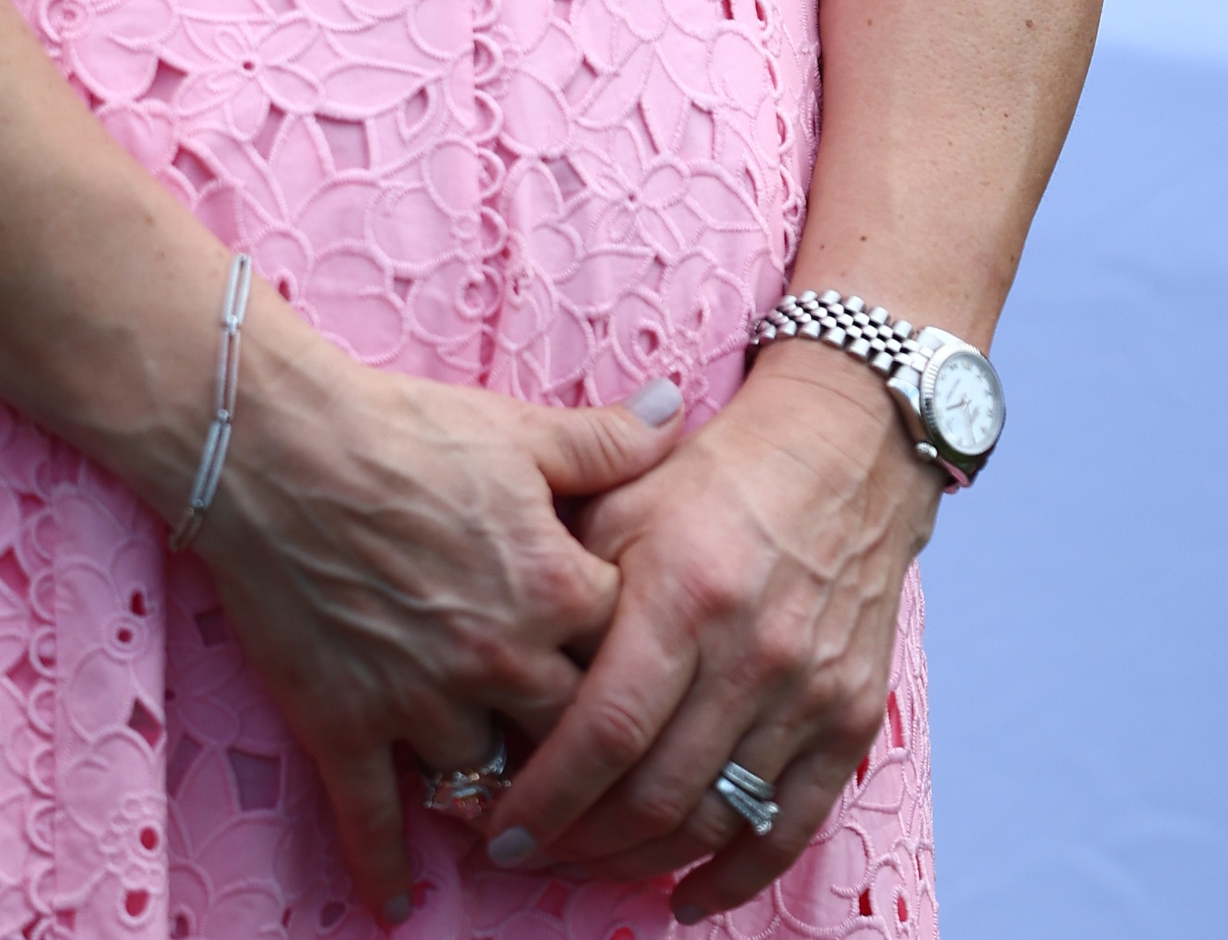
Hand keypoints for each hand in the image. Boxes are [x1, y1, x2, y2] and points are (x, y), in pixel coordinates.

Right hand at [197, 304, 686, 926]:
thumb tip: (678, 411)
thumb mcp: (518, 427)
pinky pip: (376, 818)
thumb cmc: (402, 426)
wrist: (273, 441)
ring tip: (516, 826)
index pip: (637, 658)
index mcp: (552, 586)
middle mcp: (500, 658)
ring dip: (503, 808)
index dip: (649, 674)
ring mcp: (422, 700)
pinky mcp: (348, 724)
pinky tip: (398, 904)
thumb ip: (607, 438)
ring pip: (488, 788)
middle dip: (592, 764)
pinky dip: (386, 868)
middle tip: (604, 785)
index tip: (656, 692)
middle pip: (576, 742)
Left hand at [476, 341, 935, 921]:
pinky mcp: (849, 718)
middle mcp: (751, 654)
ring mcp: (807, 693)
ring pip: (717, 819)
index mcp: (684, 592)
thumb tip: (500, 663)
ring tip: (588, 862)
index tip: (499, 833)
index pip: (606, 730)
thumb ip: (567, 580)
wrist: (842, 453)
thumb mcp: (622, 498)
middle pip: (657, 793)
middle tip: (530, 853)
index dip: (547, 798)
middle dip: (581, 841)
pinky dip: (736, 876)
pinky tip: (685, 895)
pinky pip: (791, 827)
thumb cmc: (711, 476)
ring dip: (643, 860)